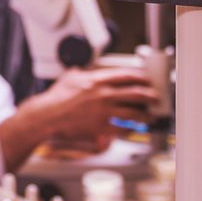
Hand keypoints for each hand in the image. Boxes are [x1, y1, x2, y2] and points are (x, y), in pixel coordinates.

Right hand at [0, 67, 156, 168]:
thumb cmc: (54, 99)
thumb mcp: (68, 78)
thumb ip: (80, 73)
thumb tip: (83, 70)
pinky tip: (134, 129)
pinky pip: (123, 129)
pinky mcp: (101, 128)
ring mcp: (104, 112)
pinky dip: (131, 129)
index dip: (140, 77)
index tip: (146, 80)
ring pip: (133, 113)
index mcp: (97, 80)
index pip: (126, 75)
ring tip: (150, 116)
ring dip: (145, 115)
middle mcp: (103, 95)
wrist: (46, 117)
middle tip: (155, 97)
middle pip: (136, 93)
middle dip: (149, 95)